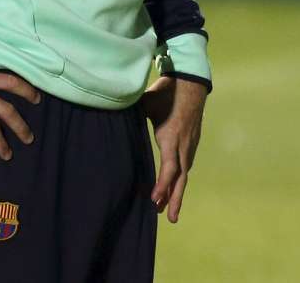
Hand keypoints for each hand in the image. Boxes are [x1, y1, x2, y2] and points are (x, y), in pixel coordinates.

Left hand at [142, 76, 207, 222]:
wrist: (191, 81)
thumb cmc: (167, 91)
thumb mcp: (147, 102)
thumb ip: (131, 113)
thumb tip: (107, 112)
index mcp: (171, 137)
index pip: (168, 168)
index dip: (162, 186)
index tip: (154, 200)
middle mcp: (183, 144)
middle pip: (181, 177)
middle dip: (175, 199)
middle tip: (170, 219)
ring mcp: (190, 142)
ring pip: (184, 172)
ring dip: (177, 190)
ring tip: (169, 208)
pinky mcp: (192, 140)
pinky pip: (186, 163)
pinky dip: (180, 177)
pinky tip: (176, 185)